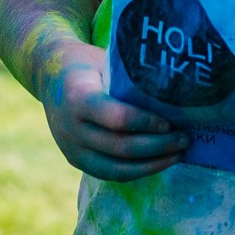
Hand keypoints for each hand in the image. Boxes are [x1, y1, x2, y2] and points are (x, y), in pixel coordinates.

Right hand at [43, 40, 186, 180]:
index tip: (171, 122)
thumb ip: (131, 78)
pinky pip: (109, 173)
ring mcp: (70, 148)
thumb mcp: (105, 61)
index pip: (117, 118)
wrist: (49, 74)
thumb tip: (178, 88)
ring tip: (178, 154)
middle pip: (120, 147)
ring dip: (151, 165)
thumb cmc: (87, 62)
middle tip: (185, 139)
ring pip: (116, 168)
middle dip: (157, 147)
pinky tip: (158, 162)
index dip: (147, 123)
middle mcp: (70, 127)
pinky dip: (137, 171)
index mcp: (77, 97)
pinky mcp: (74, 160)